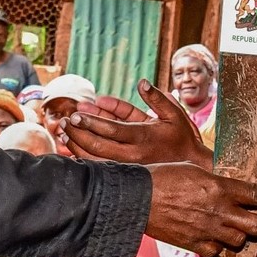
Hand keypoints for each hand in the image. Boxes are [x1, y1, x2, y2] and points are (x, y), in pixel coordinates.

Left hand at [67, 81, 210, 167]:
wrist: (193, 166)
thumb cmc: (182, 137)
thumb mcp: (174, 113)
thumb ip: (156, 98)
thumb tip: (142, 82)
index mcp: (144, 136)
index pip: (112, 130)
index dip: (92, 122)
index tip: (75, 114)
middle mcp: (134, 154)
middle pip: (98, 146)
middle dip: (79, 133)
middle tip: (65, 121)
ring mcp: (129, 167)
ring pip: (96, 159)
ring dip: (77, 146)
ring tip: (63, 132)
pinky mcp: (125, 174)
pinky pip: (100, 167)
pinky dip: (84, 157)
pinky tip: (72, 147)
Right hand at [144, 164, 256, 256]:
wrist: (138, 199)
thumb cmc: (162, 178)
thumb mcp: (194, 169)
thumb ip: (214, 179)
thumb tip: (225, 184)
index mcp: (220, 187)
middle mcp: (219, 210)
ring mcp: (208, 230)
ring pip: (240, 240)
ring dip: (244, 236)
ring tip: (244, 232)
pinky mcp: (195, 244)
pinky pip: (218, 254)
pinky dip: (222, 252)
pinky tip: (220, 246)